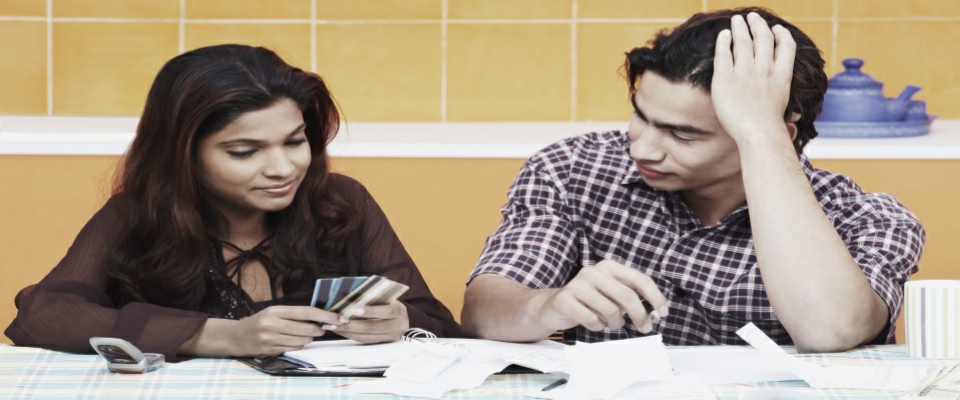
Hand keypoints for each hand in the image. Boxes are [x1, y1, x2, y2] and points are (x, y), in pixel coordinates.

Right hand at [229, 306, 346, 356]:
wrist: (236, 336)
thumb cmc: (259, 322)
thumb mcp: (274, 313)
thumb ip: (294, 315)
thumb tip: (320, 318)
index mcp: (276, 311)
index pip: (306, 312)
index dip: (325, 315)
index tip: (339, 318)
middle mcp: (272, 324)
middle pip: (306, 328)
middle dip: (318, 330)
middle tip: (321, 329)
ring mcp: (270, 338)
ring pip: (301, 340)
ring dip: (308, 338)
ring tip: (303, 334)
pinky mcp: (270, 350)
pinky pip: (293, 348)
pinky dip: (298, 345)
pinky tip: (292, 341)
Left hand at [333, 301, 409, 343]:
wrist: (403, 318)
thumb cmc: (391, 302)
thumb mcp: (387, 297)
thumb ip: (374, 296)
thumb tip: (352, 295)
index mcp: (399, 311)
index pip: (386, 312)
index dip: (371, 311)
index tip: (355, 310)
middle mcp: (397, 326)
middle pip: (373, 327)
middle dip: (353, 325)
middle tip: (337, 321)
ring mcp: (390, 336)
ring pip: (367, 337)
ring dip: (348, 332)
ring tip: (334, 327)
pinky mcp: (382, 342)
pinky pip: (365, 340)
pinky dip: (351, 335)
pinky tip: (341, 330)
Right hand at [536, 259, 666, 332]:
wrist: (552, 306)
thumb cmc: (588, 302)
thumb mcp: (612, 295)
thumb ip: (630, 298)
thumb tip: (654, 311)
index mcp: (608, 267)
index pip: (639, 279)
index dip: (655, 296)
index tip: (663, 312)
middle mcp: (593, 271)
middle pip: (627, 296)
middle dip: (640, 316)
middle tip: (645, 328)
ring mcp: (577, 284)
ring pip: (610, 311)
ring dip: (615, 324)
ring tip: (609, 323)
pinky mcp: (565, 300)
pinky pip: (593, 320)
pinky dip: (597, 327)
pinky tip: (593, 322)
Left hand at [711, 12, 795, 143]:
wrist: (758, 134)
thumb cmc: (771, 130)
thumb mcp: (785, 112)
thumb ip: (787, 106)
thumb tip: (796, 118)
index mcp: (781, 76)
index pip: (786, 48)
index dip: (782, 35)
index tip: (778, 29)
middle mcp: (764, 70)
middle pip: (763, 39)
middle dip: (758, 25)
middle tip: (753, 17)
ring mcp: (745, 73)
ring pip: (743, 41)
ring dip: (741, 27)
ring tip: (737, 19)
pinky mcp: (725, 79)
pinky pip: (723, 54)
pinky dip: (724, 41)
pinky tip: (724, 34)